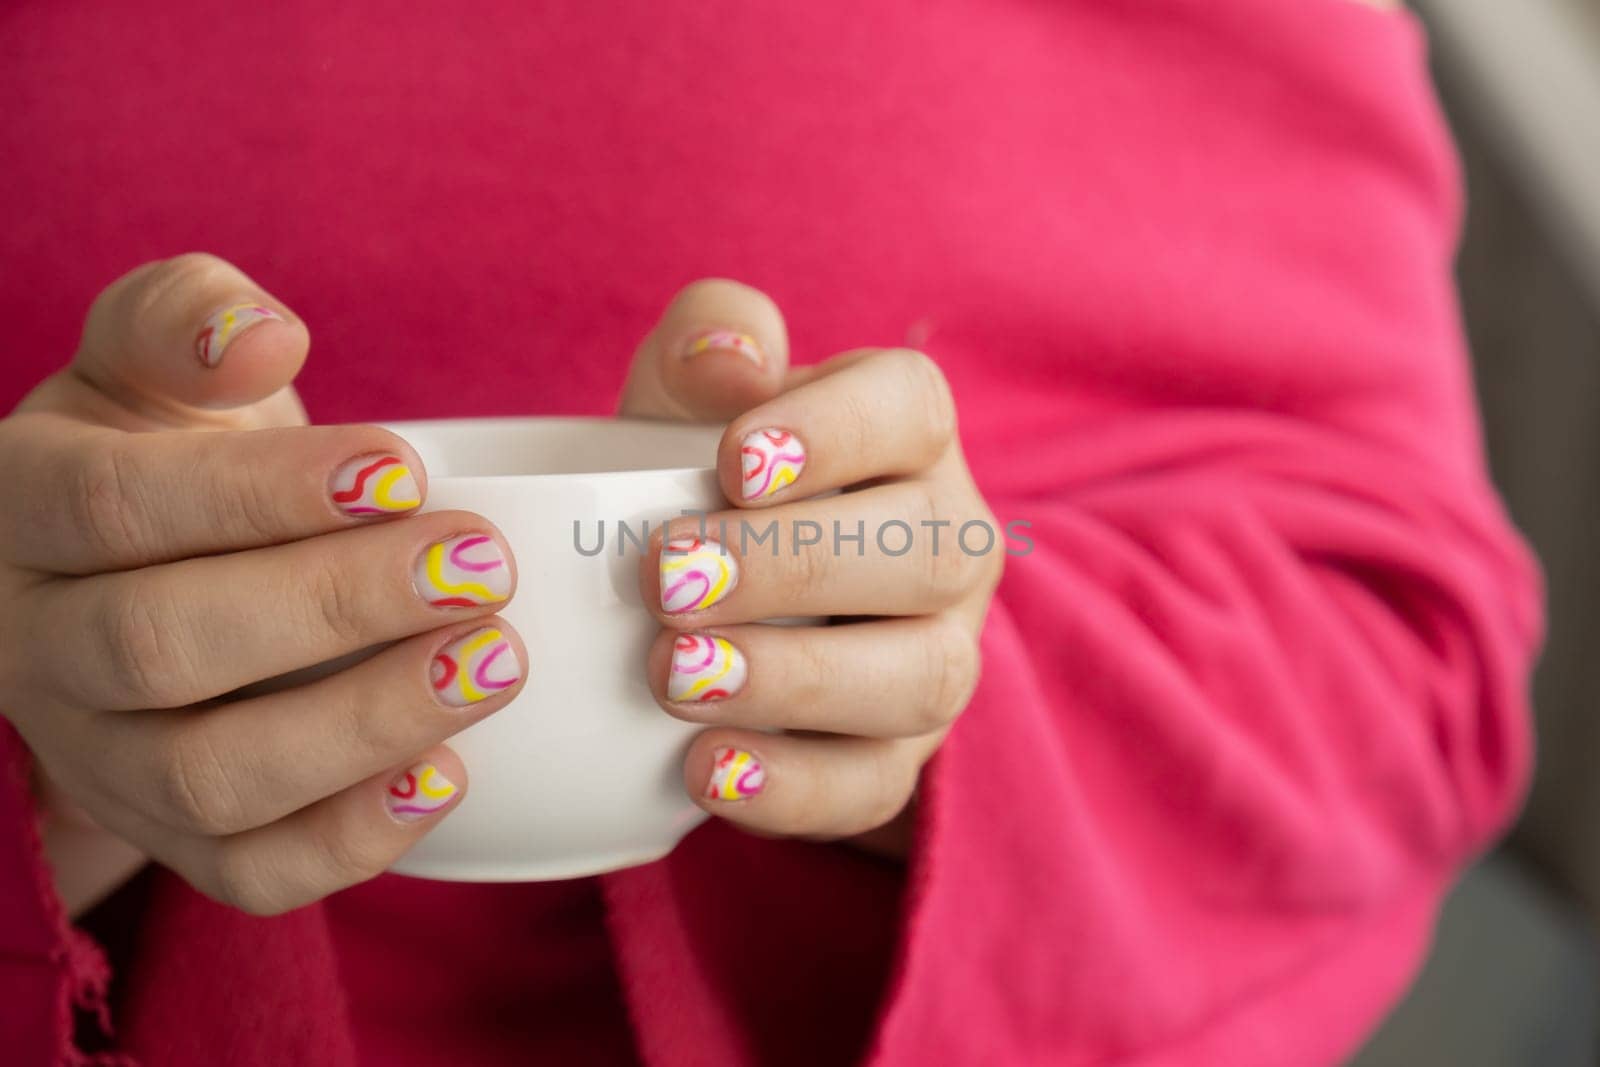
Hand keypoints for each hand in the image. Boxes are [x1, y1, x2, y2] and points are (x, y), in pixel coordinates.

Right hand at [0, 255, 527, 915]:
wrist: (152, 558)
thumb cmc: (168, 445)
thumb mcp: (153, 356)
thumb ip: (189, 318)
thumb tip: (262, 339)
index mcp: (24, 509)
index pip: (118, 507)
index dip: (261, 494)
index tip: (405, 471)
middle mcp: (38, 647)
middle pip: (161, 649)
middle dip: (336, 609)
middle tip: (478, 569)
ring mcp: (98, 759)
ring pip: (206, 778)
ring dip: (365, 725)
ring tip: (494, 663)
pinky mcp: (171, 836)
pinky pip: (245, 874)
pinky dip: (352, 842)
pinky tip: (450, 776)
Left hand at [618, 281, 1001, 856]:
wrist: (720, 599)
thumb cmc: (703, 477)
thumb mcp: (687, 394)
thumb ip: (709, 340)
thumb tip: (728, 362)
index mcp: (909, 433)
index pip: (908, 409)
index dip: (830, 433)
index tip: (731, 462)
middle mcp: (951, 543)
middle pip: (921, 553)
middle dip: (790, 566)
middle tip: (667, 579)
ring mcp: (940, 655)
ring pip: (918, 677)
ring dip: (794, 681)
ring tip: (675, 677)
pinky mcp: (901, 755)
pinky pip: (876, 784)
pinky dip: (791, 786)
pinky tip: (702, 770)